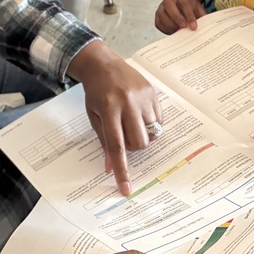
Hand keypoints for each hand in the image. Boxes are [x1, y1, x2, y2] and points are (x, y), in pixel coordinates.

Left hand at [68, 42, 160, 194]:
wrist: (104, 64)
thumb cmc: (96, 92)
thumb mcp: (94, 116)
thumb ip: (104, 142)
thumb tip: (111, 168)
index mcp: (109, 109)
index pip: (117, 146)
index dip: (121, 170)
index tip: (126, 189)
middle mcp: (128, 102)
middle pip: (139, 142)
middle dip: (133, 147)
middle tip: (123, 135)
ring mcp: (143, 97)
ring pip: (151, 134)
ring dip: (142, 135)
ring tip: (131, 122)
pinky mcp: (153, 93)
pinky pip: (159, 121)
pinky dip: (150, 125)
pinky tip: (139, 113)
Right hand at [155, 0, 205, 34]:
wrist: (181, 5)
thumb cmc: (190, 8)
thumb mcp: (198, 9)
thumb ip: (202, 16)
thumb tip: (205, 27)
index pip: (184, 3)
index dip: (189, 15)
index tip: (194, 26)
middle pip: (169, 5)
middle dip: (177, 17)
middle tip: (184, 27)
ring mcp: (161, 7)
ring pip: (162, 14)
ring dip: (170, 25)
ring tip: (179, 31)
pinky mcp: (157, 15)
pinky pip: (158, 23)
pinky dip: (165, 29)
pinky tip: (173, 32)